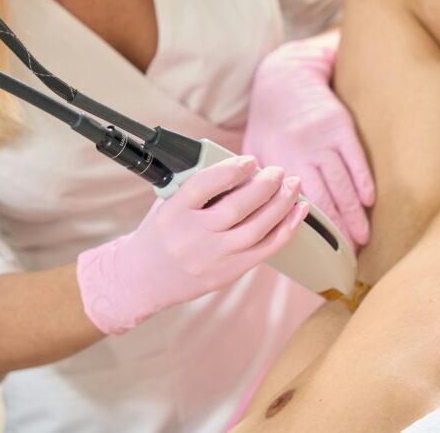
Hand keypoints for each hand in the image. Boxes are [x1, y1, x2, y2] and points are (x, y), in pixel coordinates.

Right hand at [77, 156, 306, 334]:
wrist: (141, 280)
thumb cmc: (160, 234)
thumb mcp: (166, 204)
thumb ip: (196, 186)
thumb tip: (237, 166)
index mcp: (173, 213)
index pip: (203, 186)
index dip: (231, 170)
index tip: (250, 160)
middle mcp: (192, 237)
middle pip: (236, 208)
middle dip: (265, 186)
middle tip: (279, 171)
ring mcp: (212, 258)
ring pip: (256, 229)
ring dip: (281, 204)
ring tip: (293, 186)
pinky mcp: (228, 273)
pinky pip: (265, 250)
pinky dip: (286, 229)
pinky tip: (298, 211)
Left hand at [243, 32, 374, 244]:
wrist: (285, 76)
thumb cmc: (268, 119)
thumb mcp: (251, 148)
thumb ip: (253, 180)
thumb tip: (252, 216)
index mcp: (276, 160)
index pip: (292, 202)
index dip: (307, 228)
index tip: (316, 251)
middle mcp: (300, 151)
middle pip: (323, 197)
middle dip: (337, 228)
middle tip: (348, 253)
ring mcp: (323, 139)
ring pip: (342, 183)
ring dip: (354, 212)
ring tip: (363, 237)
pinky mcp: (340, 127)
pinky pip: (355, 160)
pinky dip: (363, 182)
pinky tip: (368, 201)